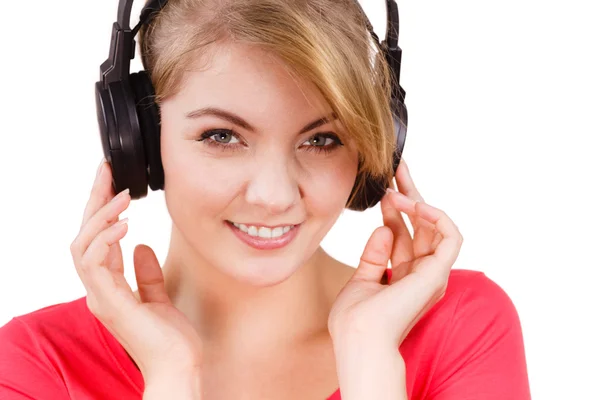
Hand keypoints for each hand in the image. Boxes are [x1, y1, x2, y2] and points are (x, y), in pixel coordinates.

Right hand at [70, 159, 203, 383]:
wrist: (179, 368)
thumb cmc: (171, 340)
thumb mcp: (160, 297)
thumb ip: (146, 273)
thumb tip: (139, 246)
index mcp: (110, 286)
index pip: (98, 239)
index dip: (102, 209)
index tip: (113, 181)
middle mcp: (100, 289)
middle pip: (84, 235)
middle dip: (94, 201)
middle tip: (106, 171)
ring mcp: (101, 296)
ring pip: (83, 246)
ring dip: (100, 216)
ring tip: (123, 196)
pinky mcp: (109, 303)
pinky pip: (94, 264)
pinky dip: (105, 239)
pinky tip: (125, 223)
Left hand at [328, 158, 462, 347]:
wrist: (359, 338)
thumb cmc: (356, 319)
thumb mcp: (362, 278)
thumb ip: (374, 254)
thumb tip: (384, 227)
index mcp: (404, 277)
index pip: (404, 234)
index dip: (394, 208)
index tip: (382, 186)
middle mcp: (422, 274)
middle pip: (420, 225)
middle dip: (409, 194)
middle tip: (396, 167)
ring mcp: (432, 274)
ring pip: (436, 226)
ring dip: (417, 201)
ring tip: (395, 187)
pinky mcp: (439, 272)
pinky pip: (451, 236)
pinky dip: (437, 216)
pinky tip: (416, 203)